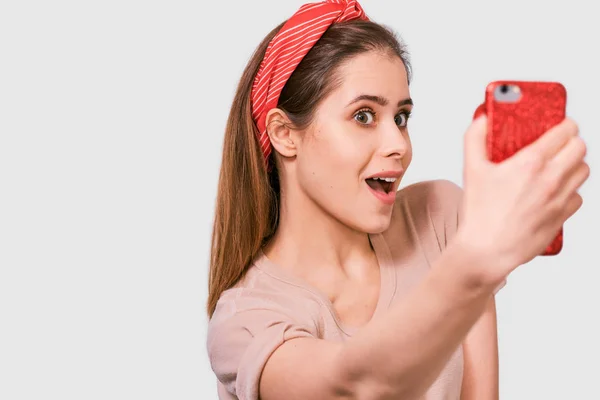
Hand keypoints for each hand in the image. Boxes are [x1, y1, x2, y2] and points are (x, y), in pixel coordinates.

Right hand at [457, 116, 588, 284]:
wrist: (487, 250)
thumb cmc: (480, 213)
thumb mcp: (471, 170)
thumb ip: (475, 138)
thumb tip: (481, 119)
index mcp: (530, 162)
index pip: (565, 131)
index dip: (565, 125)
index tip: (560, 126)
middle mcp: (551, 178)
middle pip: (581, 148)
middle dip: (572, 142)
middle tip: (559, 145)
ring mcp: (559, 198)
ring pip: (584, 171)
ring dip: (573, 165)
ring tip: (558, 167)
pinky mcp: (562, 216)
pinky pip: (578, 196)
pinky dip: (569, 191)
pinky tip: (553, 192)